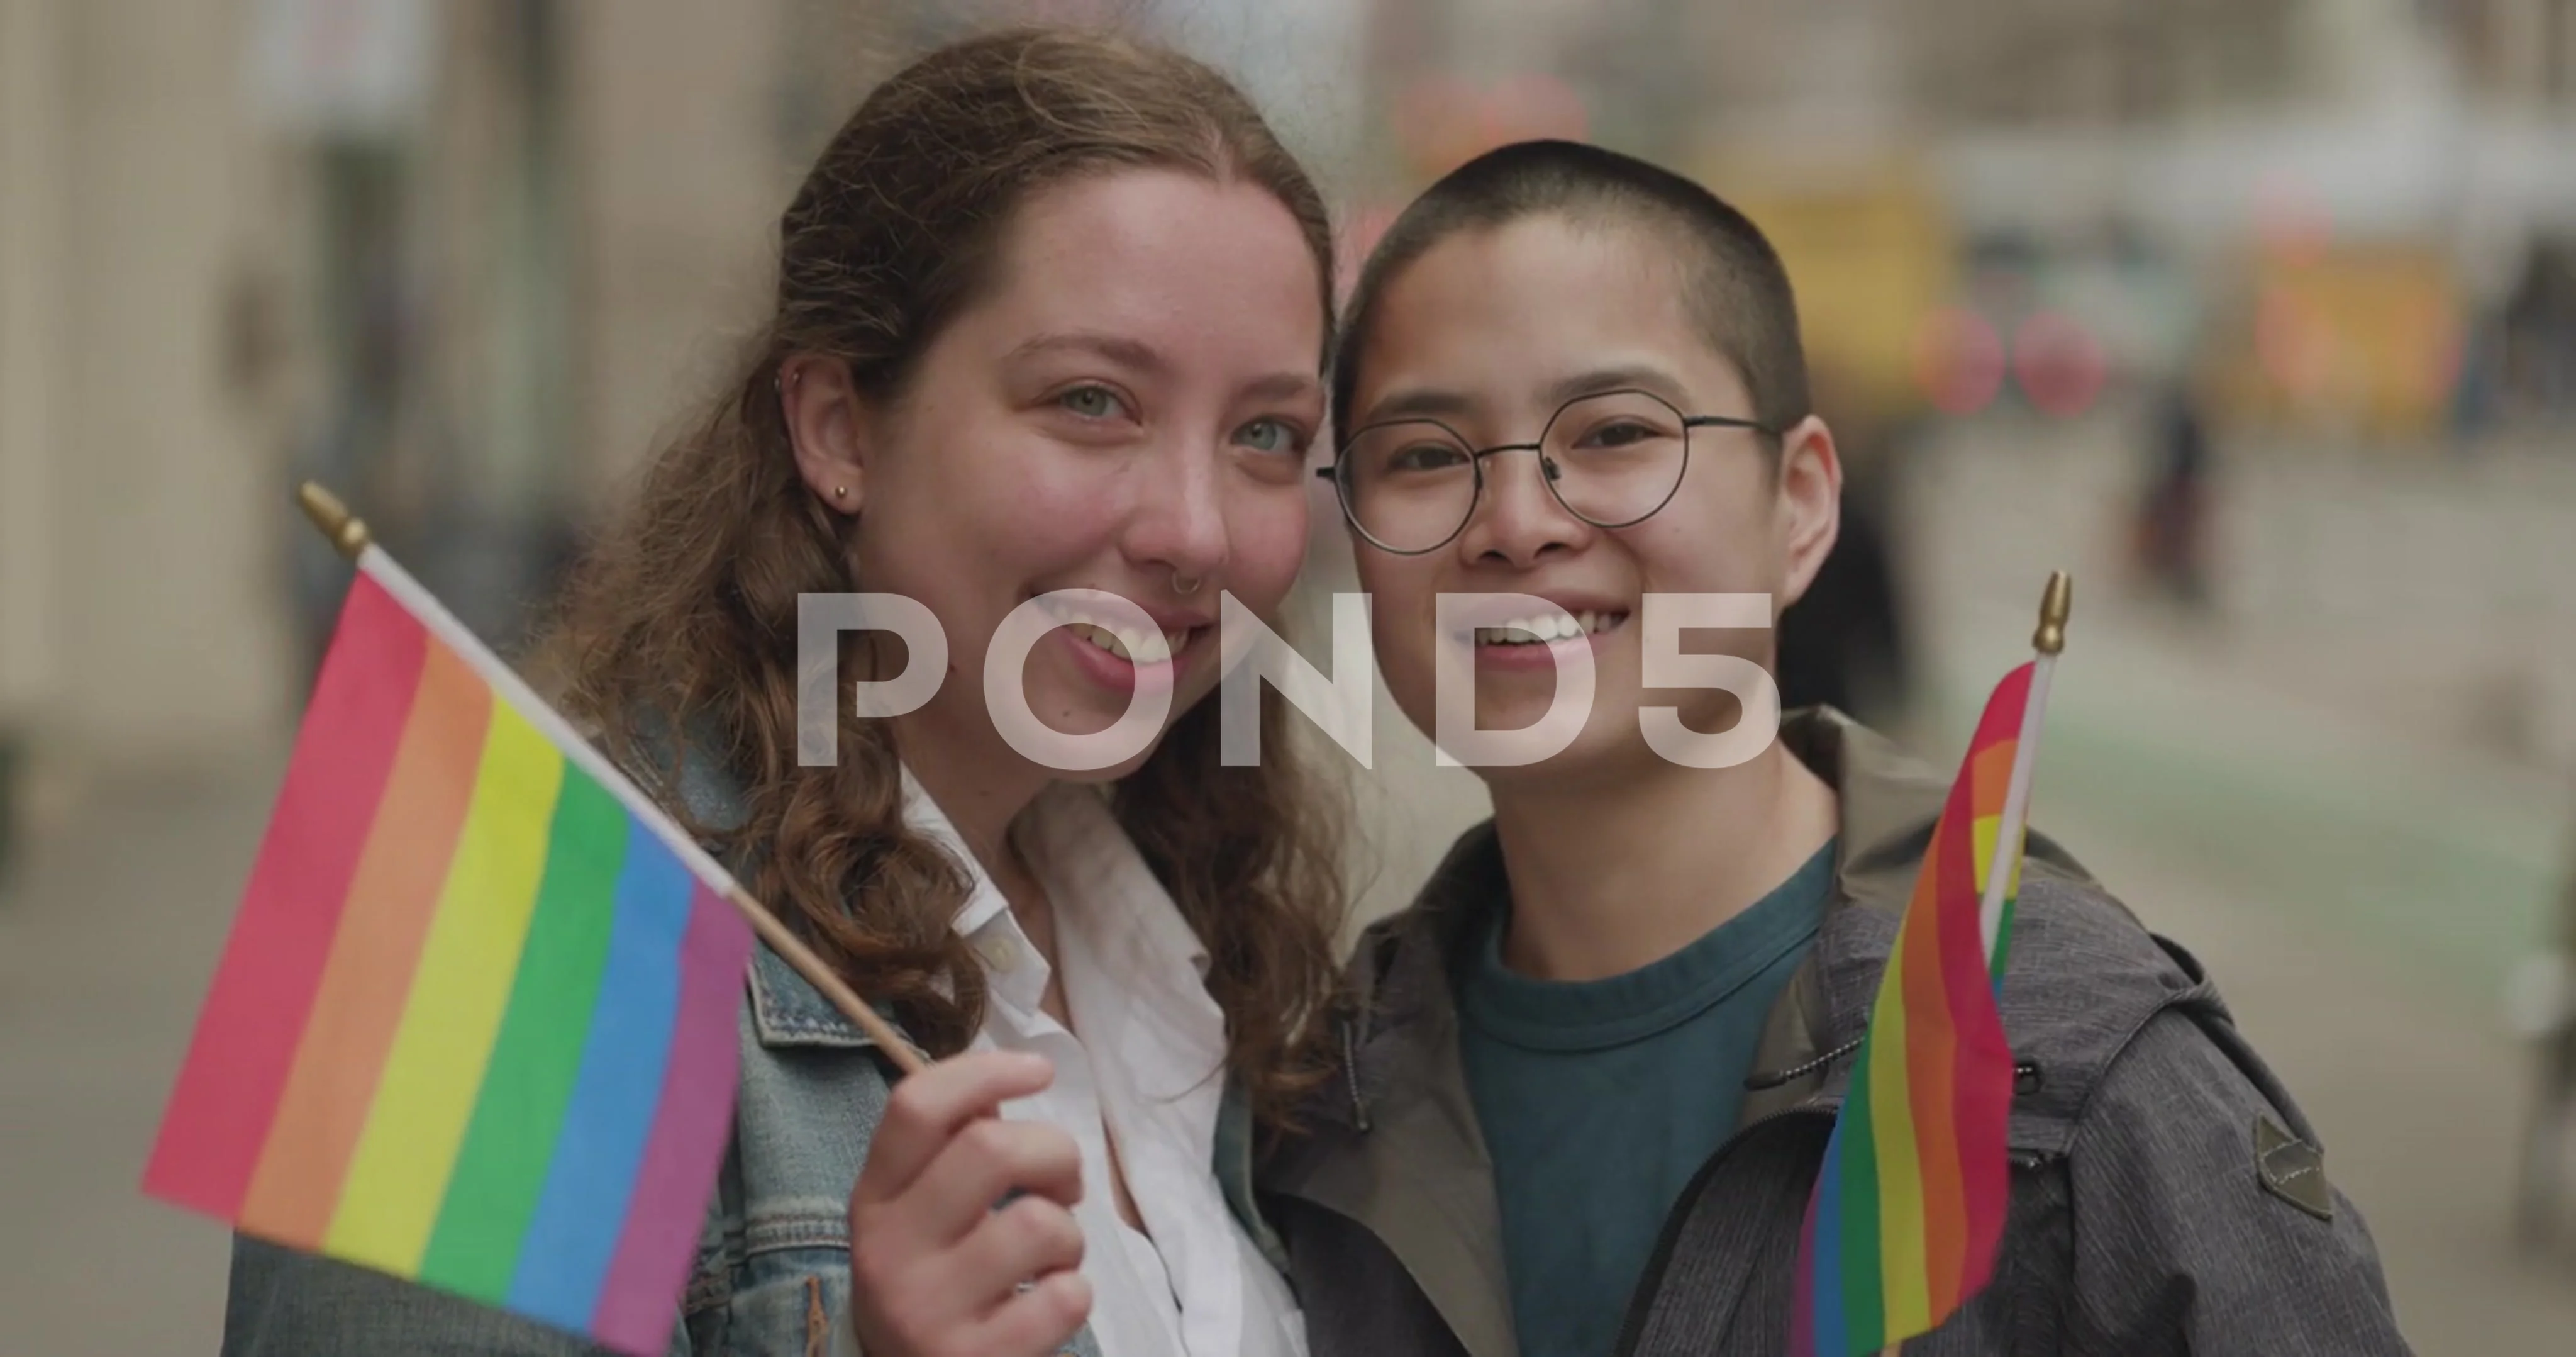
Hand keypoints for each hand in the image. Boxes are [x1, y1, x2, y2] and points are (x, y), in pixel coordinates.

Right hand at [847, 1050, 1090, 1356]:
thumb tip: (1000, 1087)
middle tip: (1066, 1184)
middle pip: (990, 1148)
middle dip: (1056, 1153)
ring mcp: (926, 1310)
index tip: (1039, 1069)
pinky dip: (1074, 1293)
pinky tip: (1047, 1304)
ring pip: (1039, 1224)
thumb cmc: (934, 1278)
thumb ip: (949, 1151)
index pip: (916, 1106)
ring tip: (1052, 1257)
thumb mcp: (917, 1214)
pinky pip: (1064, 1297)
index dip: (985, 1072)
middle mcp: (888, 1251)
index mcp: (873, 1199)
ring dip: (1070, 1235)